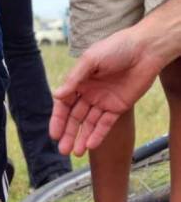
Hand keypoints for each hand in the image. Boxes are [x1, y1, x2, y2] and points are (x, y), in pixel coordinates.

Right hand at [50, 29, 164, 155]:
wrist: (146, 49)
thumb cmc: (116, 48)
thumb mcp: (90, 60)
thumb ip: (74, 79)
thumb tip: (57, 96)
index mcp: (78, 82)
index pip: (64, 105)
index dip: (58, 120)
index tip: (54, 134)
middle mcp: (88, 93)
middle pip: (75, 118)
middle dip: (69, 134)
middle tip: (63, 150)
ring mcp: (103, 101)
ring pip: (89, 124)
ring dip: (82, 138)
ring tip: (76, 153)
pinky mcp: (118, 107)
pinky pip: (106, 123)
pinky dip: (98, 134)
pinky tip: (91, 145)